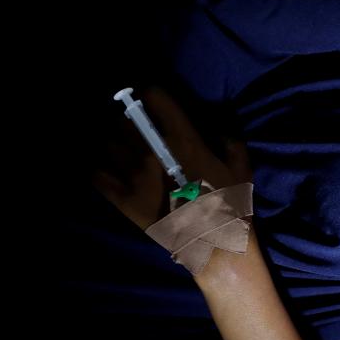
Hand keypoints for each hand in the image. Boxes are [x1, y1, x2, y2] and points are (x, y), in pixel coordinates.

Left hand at [92, 88, 251, 230]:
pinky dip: (98, 170)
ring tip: (118, 147)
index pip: (155, 98)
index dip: (153, 95)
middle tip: (134, 126)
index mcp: (182, 139)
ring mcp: (133, 175)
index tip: (153, 100)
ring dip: (113, 142)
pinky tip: (104, 170)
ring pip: (108, 143)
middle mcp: (152, 151)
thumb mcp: (241, 169)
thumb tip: (218, 133)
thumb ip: (230, 144)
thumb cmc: (230, 205)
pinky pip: (97, 176)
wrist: (213, 244)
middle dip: (129, 119)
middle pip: (126, 119)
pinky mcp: (122, 198)